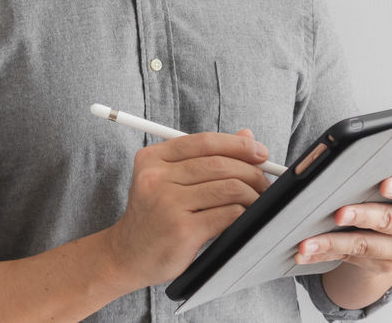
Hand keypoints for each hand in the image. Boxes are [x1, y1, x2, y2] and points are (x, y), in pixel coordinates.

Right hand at [105, 129, 271, 288]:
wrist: (127, 255)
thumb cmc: (153, 216)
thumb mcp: (169, 180)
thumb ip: (204, 157)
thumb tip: (247, 137)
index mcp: (152, 158)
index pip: (204, 142)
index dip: (237, 144)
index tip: (259, 152)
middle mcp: (156, 177)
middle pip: (219, 164)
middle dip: (251, 171)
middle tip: (264, 181)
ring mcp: (168, 203)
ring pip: (227, 188)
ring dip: (252, 193)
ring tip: (258, 199)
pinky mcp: (182, 230)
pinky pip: (227, 214)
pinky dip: (243, 214)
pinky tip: (245, 217)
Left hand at [294, 176, 391, 274]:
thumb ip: (381, 172)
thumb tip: (344, 161)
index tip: (384, 184)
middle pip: (389, 221)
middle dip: (361, 216)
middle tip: (338, 214)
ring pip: (364, 245)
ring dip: (332, 242)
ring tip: (308, 241)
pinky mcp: (382, 266)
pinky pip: (348, 258)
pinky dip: (324, 254)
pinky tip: (306, 252)